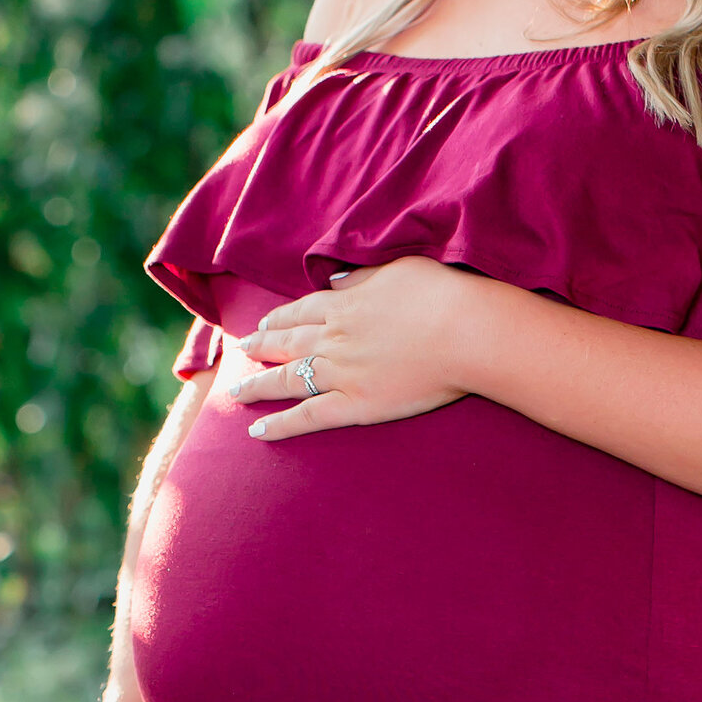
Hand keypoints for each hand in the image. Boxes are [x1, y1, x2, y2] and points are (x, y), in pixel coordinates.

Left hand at [231, 257, 489, 439]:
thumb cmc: (442, 295)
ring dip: (258, 385)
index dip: (281, 317)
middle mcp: (334, 338)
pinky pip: (308, 417)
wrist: (465, 331)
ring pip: (287, 380)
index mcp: (345, 304)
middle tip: (244, 350)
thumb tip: (335, 281)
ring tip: (237, 390)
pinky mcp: (356, 405)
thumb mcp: (398, 269)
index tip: (266, 321)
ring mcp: (341, 373)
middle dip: (262, 345)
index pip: (302, 311)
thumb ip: (363, 277)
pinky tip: (257, 432)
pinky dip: (280, 425)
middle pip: (287, 342)